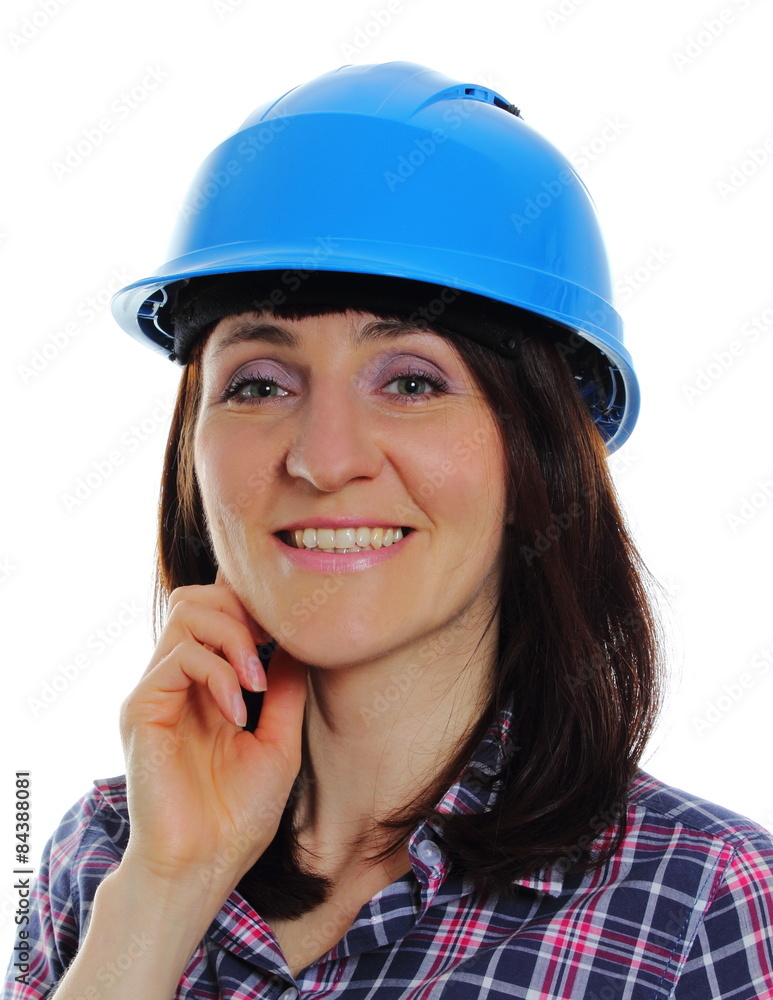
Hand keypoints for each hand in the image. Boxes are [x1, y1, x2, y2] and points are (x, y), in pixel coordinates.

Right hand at [118, 569, 307, 898]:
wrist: (203, 867)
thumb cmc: (238, 815)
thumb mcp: (278, 741)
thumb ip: (284, 689)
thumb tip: (299, 641)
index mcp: (205, 686)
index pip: (216, 611)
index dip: (251, 606)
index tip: (288, 632)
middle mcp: (176, 681)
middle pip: (197, 597)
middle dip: (242, 610)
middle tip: (270, 648)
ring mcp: (157, 691)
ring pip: (186, 611)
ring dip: (234, 635)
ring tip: (256, 681)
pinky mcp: (141, 708)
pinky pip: (179, 656)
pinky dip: (217, 672)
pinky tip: (239, 710)